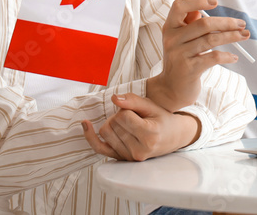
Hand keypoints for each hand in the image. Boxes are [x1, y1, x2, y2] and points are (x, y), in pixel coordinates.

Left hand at [82, 93, 200, 161]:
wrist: (172, 137)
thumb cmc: (162, 120)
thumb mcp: (151, 106)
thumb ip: (133, 101)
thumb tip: (114, 98)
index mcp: (149, 135)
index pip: (123, 116)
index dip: (126, 109)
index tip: (136, 111)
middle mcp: (139, 150)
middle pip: (112, 124)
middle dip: (119, 115)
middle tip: (133, 116)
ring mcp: (129, 157)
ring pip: (105, 132)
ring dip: (112, 123)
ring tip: (126, 123)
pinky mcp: (121, 159)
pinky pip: (99, 148)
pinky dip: (89, 137)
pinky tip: (85, 124)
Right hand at [147, 0, 249, 111]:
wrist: (171, 89)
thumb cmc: (180, 59)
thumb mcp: (180, 39)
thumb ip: (189, 23)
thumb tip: (201, 10)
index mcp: (170, 27)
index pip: (179, 6)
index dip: (197, 1)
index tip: (215, 2)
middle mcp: (172, 39)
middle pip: (203, 23)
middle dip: (227, 22)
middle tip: (242, 23)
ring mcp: (180, 54)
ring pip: (212, 39)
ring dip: (232, 36)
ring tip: (244, 36)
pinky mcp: (190, 69)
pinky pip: (214, 57)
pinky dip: (227, 56)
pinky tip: (233, 58)